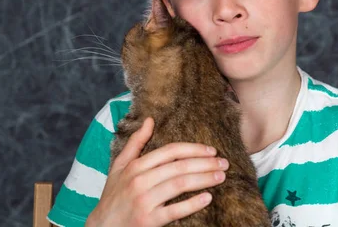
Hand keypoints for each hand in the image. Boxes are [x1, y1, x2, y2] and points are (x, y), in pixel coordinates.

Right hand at [85, 118, 228, 226]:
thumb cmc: (113, 195)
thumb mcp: (119, 166)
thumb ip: (136, 143)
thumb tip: (150, 120)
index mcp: (136, 166)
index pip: (170, 151)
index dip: (193, 149)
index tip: (211, 150)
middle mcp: (140, 181)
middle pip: (179, 167)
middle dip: (205, 163)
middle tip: (224, 163)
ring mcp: (144, 201)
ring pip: (179, 185)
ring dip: (204, 179)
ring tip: (220, 177)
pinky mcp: (148, 221)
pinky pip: (174, 211)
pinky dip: (192, 204)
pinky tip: (207, 198)